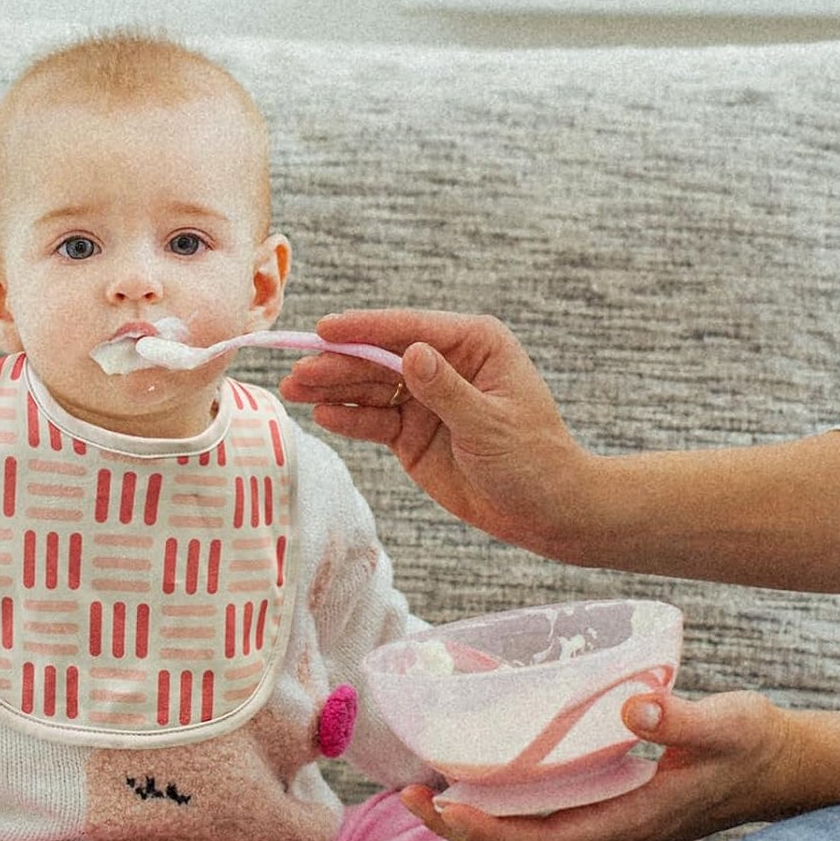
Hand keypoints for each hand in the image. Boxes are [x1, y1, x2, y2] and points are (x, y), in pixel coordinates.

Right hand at [279, 309, 592, 560]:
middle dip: (338, 364)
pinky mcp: (410, 433)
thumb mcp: (491, 423)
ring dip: (333, 389)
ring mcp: (424, 399)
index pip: (410, 330)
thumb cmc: (533, 459)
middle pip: (380, 357)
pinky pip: (373, 421)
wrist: (545, 511)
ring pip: (369, 387)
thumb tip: (411, 353)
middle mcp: (443, 364)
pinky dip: (348, 418)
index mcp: (473, 344)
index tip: (324, 330)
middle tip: (298, 373)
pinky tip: (323, 415)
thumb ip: (447, 390)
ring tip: (294, 390)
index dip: (364, 329)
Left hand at [400, 689, 798, 840]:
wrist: (787, 766)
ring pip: (527, 836)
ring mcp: (607, 822)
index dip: (487, 832)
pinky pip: (542, 816)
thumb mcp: (724, 725)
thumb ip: (680, 720)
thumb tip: (632, 705)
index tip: (442, 806)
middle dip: (460, 828)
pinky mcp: (608, 805)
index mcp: (628, 824)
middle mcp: (609, 832)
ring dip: (474, 818)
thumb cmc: (755, 745)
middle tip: (406, 794)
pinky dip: (502, 803)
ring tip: (423, 788)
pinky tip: (478, 774)